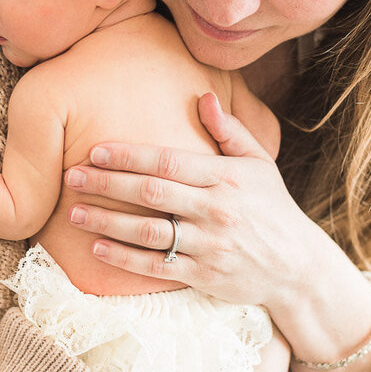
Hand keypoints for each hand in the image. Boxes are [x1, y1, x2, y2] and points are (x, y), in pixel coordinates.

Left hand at [62, 92, 324, 312]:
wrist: (299, 268)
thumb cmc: (272, 209)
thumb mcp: (259, 164)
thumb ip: (229, 130)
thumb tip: (203, 95)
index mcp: (226, 177)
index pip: (169, 162)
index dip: (129, 156)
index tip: (95, 151)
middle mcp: (216, 209)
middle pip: (152, 193)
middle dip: (108, 183)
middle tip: (72, 176)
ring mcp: (210, 245)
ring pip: (150, 232)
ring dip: (108, 221)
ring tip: (74, 212)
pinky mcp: (204, 276)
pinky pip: (156, 267)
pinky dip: (124, 258)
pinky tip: (97, 248)